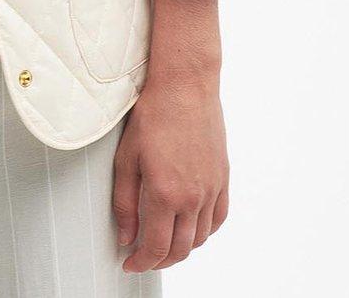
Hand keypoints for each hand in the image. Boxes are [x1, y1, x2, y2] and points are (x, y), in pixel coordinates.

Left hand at [113, 0, 229, 271]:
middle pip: (180, 249)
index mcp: (166, 193)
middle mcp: (193, 197)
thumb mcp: (126, 157)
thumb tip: (125, 236)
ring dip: (182, 247)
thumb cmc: (152, 114)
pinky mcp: (222, 178)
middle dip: (160, 260)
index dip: (141, 262)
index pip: (156, 247)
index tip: (130, 262)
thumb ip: (125, 202)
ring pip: (200, 238)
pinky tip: (191, 227)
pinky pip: (218, 219)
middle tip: (144, 257)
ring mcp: (211, 189)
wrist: (185, 85)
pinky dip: (204, 231)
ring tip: (164, 241)